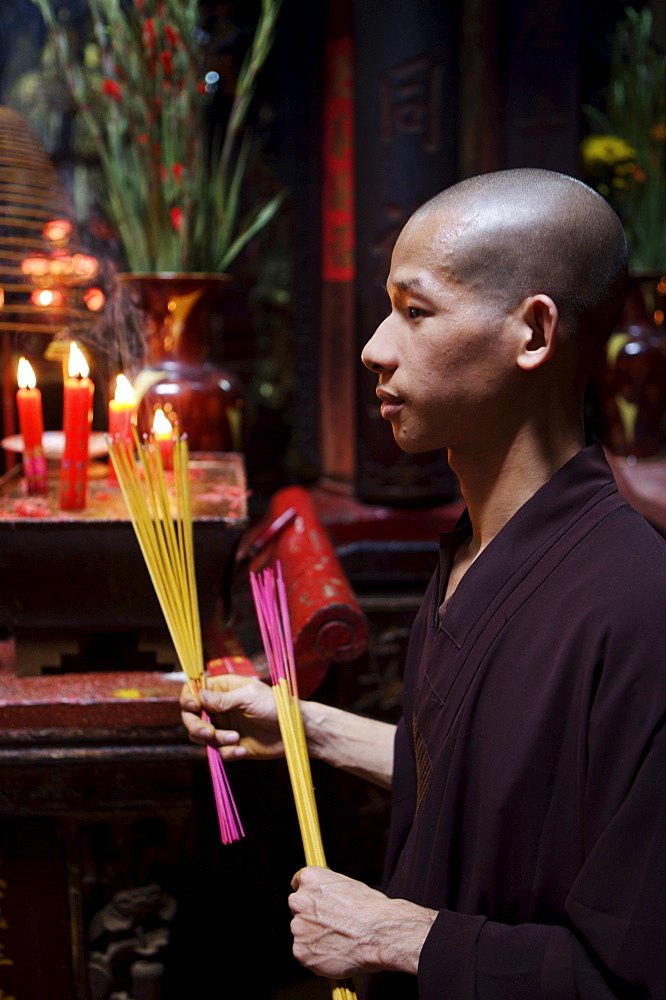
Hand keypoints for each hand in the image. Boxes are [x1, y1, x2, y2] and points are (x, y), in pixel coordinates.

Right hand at [180, 674, 282, 759]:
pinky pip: (216, 752)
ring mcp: (223, 726)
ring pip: (199, 736)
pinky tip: (242, 750)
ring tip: (234, 738)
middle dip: (196, 725)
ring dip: (214, 740)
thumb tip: (198, 696)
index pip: (193, 690)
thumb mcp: (249, 697)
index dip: (188, 699)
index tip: (193, 707)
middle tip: (209, 732)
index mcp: (223, 689)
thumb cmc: (277, 706)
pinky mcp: (230, 745)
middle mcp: (220, 707)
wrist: (294, 732)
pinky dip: (227, 752)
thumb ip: (222, 699)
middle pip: (190, 716)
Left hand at [288, 866, 436, 978]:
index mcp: (310, 878)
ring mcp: (299, 927)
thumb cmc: (371, 909)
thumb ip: (328, 889)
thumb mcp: (348, 885)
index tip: (316, 904)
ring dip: (314, 937)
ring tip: (339, 940)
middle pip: (298, 909)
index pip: (298, 884)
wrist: (381, 933)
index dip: (310, 896)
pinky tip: (335, 952)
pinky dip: (317, 956)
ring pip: (302, 933)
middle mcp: (300, 900)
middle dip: (311, 917)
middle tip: (332, 926)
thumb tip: (324, 895)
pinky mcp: (301, 951)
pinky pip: (305, 954)